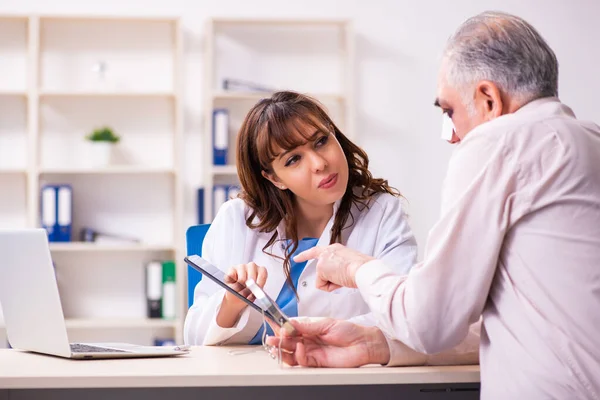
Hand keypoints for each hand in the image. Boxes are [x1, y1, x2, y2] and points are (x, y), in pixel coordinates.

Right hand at [216, 262, 266, 327]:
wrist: (236, 299)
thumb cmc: (247, 297)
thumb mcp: (254, 296)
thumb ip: (257, 293)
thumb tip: (261, 296)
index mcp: (259, 273)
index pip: (263, 271)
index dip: (261, 277)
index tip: (258, 286)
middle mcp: (251, 268)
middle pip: (252, 266)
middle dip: (250, 278)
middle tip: (248, 287)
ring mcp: (241, 267)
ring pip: (242, 268)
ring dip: (241, 278)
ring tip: (240, 287)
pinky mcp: (231, 270)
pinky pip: (231, 271)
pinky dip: (231, 277)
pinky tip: (231, 282)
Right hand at [265, 318, 389, 366]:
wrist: (363, 344)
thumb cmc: (348, 331)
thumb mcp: (326, 323)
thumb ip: (307, 325)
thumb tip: (290, 323)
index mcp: (309, 329)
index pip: (291, 328)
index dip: (281, 326)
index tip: (272, 322)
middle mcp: (308, 341)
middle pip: (288, 342)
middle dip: (278, 339)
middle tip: (271, 338)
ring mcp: (311, 352)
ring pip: (291, 353)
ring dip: (283, 350)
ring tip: (278, 344)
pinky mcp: (316, 362)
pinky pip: (302, 361)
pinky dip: (297, 355)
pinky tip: (299, 347)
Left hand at [293, 244, 373, 290]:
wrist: (363, 270)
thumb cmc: (362, 268)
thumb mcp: (350, 262)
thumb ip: (340, 265)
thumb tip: (339, 275)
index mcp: (336, 249)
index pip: (318, 251)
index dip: (306, 255)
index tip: (297, 258)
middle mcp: (328, 251)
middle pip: (316, 262)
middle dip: (312, 265)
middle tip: (304, 263)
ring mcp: (323, 260)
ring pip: (323, 278)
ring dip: (333, 282)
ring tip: (344, 278)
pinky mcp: (320, 269)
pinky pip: (322, 285)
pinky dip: (330, 287)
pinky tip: (339, 282)